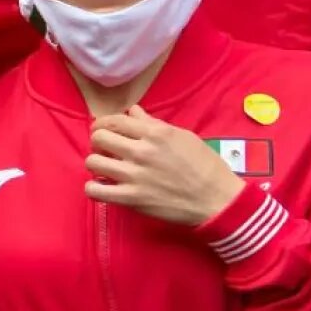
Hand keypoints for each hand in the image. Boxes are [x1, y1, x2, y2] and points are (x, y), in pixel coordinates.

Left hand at [85, 105, 242, 224]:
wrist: (217, 199)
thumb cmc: (204, 165)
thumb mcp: (183, 137)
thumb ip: (154, 123)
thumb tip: (133, 111)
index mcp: (155, 133)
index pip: (113, 120)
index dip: (103, 124)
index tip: (103, 130)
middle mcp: (141, 151)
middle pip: (99, 138)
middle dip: (98, 142)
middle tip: (106, 150)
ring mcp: (134, 175)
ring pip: (93, 162)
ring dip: (96, 164)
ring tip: (105, 169)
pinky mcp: (132, 199)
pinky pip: (95, 191)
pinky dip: (93, 189)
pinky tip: (102, 187)